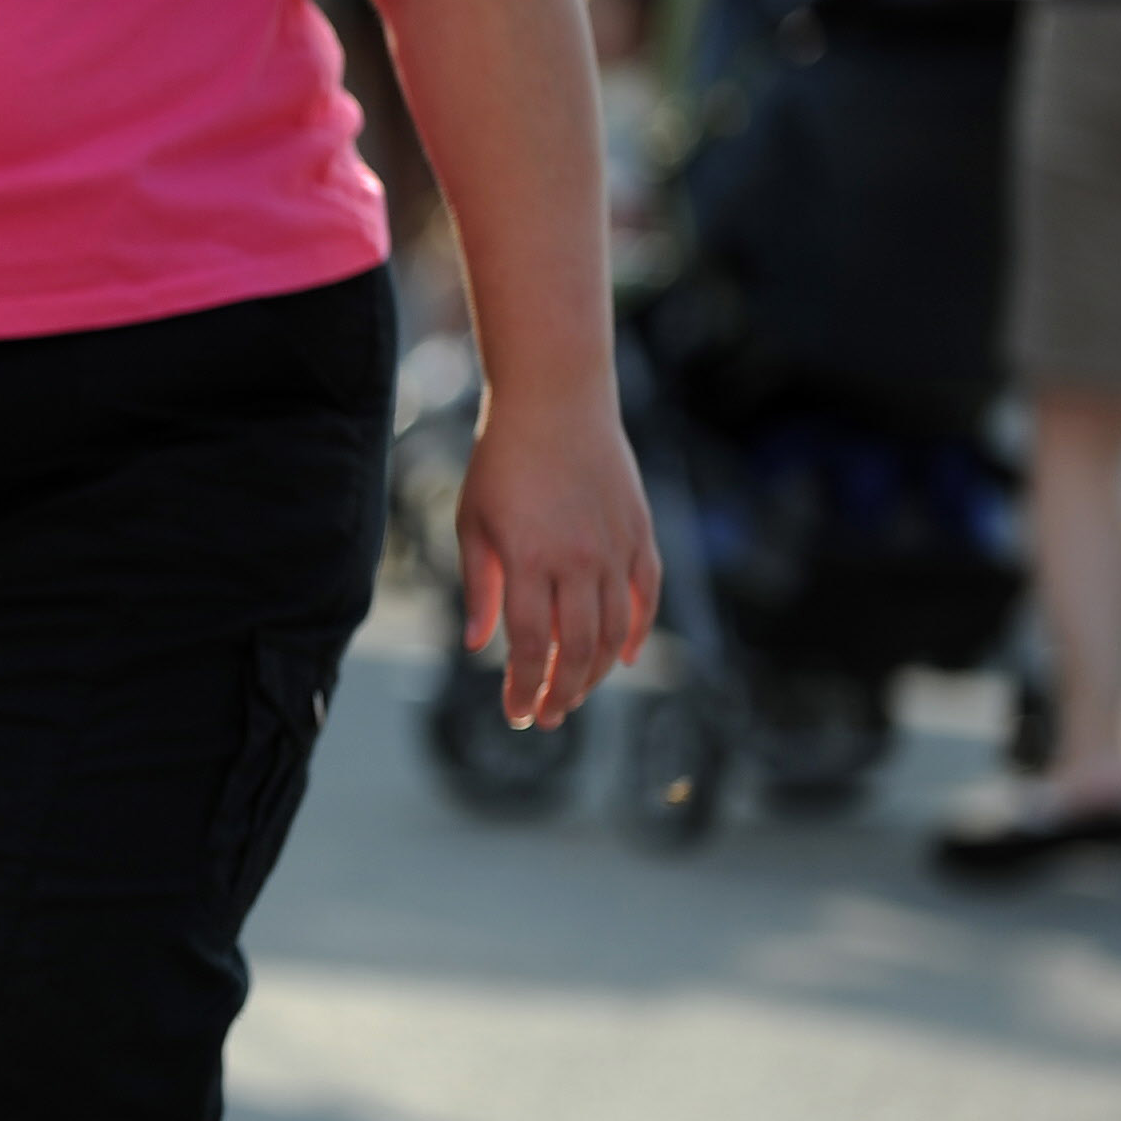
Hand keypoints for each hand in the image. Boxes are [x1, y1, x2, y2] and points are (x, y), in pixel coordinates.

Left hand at [454, 388, 659, 729]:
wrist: (556, 402)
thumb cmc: (502, 461)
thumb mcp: (473, 522)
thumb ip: (480, 587)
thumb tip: (479, 648)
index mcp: (529, 560)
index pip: (529, 647)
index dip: (524, 689)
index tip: (517, 716)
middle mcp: (577, 561)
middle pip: (576, 650)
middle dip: (561, 693)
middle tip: (547, 718)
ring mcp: (615, 548)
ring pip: (614, 631)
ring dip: (596, 672)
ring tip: (576, 694)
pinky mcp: (641, 534)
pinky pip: (646, 596)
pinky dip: (638, 631)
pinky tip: (625, 657)